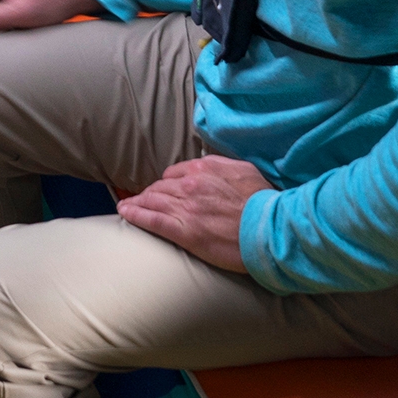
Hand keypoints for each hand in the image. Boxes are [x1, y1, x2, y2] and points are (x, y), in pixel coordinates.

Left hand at [118, 156, 269, 273]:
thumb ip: (222, 167)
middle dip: (150, 194)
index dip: (166, 184)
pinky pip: (152, 220)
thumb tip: (210, 167)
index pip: (173, 174)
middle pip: (160, 187)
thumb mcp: (244, 171)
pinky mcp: (185, 231)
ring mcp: (185, 208)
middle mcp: (190, 184)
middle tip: (143, 200)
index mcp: (204, 168)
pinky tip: (125, 212)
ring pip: (152, 201)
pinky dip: (135, 214)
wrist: (271, 228)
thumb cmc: (264, 202)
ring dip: (137, 202)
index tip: (163, 191)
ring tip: (126, 205)